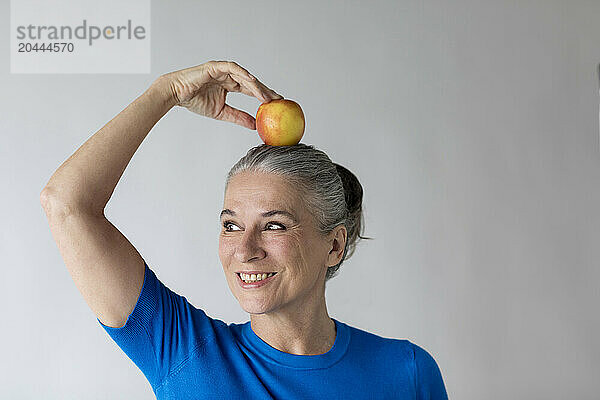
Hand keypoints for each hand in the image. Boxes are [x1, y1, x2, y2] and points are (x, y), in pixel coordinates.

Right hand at [157, 60, 282, 129]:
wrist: (176, 95)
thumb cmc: (195, 101)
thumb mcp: (222, 113)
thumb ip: (239, 117)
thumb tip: (255, 125)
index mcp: (229, 85)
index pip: (250, 90)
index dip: (263, 95)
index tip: (276, 104)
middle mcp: (228, 76)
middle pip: (251, 82)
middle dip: (265, 90)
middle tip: (278, 99)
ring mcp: (223, 70)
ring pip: (245, 76)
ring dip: (257, 86)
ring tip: (266, 97)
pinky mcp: (216, 66)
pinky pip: (233, 68)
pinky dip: (243, 74)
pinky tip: (253, 82)